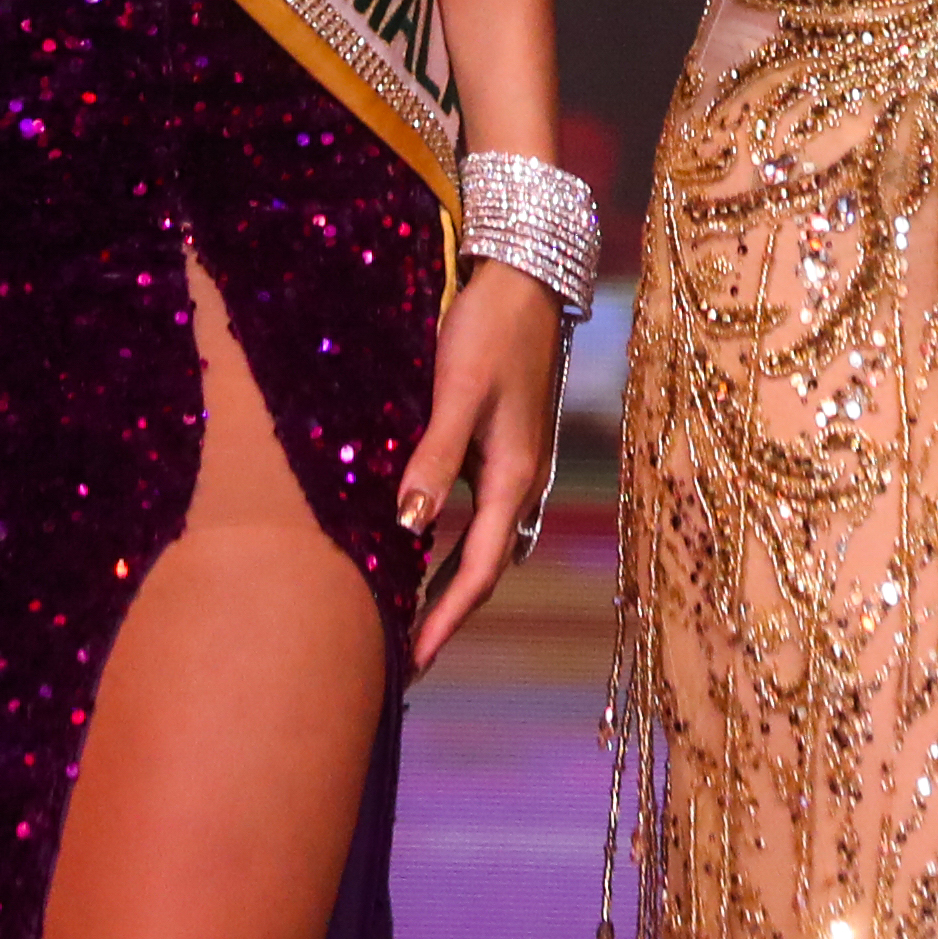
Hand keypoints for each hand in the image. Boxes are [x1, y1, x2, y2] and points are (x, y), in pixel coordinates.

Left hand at [396, 259, 567, 672]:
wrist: (529, 277)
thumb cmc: (489, 330)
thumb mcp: (457, 392)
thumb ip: (435, 457)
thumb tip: (410, 525)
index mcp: (514, 476)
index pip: (480, 569)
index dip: (446, 618)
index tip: (414, 661)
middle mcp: (524, 480)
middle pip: (487, 566)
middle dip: (449, 613)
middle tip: (408, 658)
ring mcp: (520, 464)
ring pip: (488, 542)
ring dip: (455, 582)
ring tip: (413, 614)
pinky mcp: (509, 446)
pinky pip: (485, 515)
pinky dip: (458, 544)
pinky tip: (427, 543)